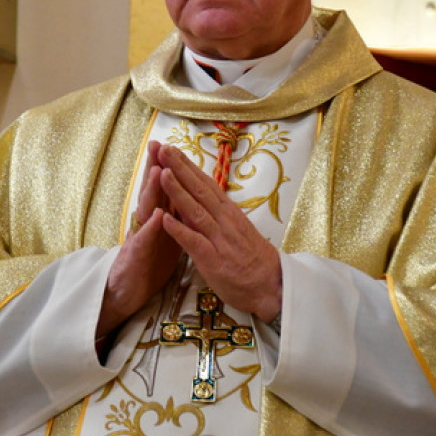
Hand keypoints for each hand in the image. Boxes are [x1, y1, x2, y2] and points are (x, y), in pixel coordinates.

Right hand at [98, 141, 184, 337]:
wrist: (125, 294)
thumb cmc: (146, 266)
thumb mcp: (162, 237)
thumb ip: (170, 216)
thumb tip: (181, 195)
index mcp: (156, 219)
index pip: (162, 188)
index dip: (167, 167)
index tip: (172, 145)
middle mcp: (145, 224)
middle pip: (151, 192)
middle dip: (154, 167)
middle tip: (157, 144)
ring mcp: (138, 239)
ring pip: (146, 211)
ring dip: (152, 191)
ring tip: (159, 171)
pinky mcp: (135, 258)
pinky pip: (144, 242)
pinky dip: (151, 228)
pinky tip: (157, 215)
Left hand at [155, 143, 281, 320]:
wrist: (272, 286)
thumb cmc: (252, 259)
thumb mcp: (236, 230)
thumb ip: (217, 214)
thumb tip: (199, 198)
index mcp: (228, 212)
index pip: (206, 184)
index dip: (188, 166)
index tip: (173, 150)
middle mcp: (224, 221)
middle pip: (199, 190)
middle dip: (180, 169)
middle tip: (163, 149)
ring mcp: (219, 239)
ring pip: (195, 211)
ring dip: (178, 192)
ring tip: (162, 174)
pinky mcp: (213, 259)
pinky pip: (194, 242)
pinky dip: (180, 230)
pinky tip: (166, 218)